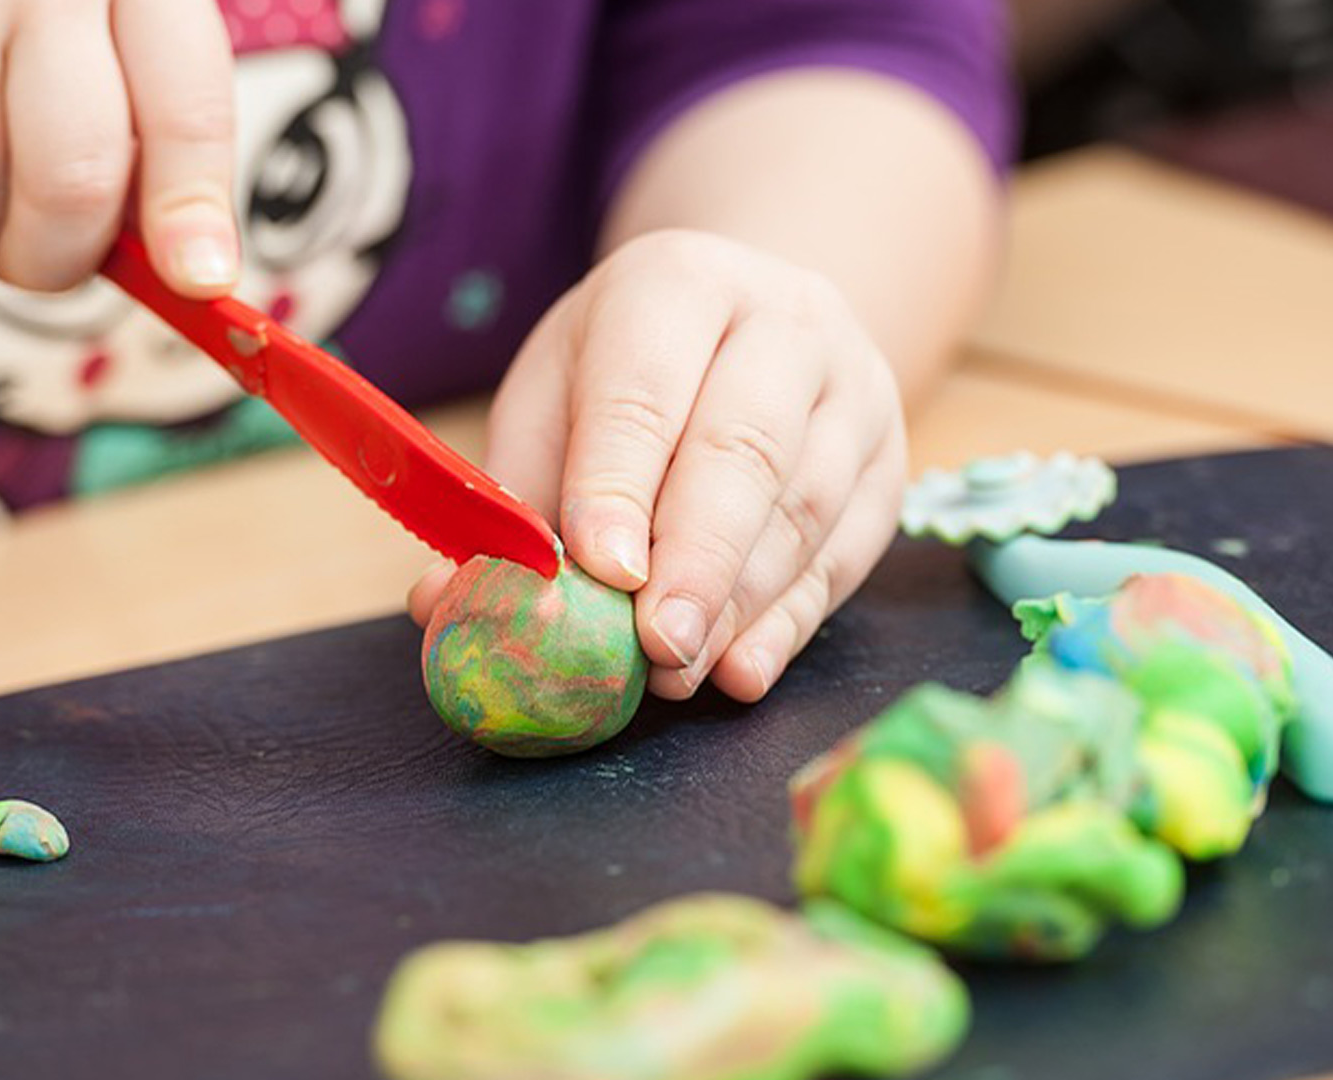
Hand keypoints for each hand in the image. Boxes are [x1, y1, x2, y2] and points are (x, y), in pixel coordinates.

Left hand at [411, 230, 907, 703]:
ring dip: (738, 605)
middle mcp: (784, 321)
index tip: (600, 569)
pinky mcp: (890, 463)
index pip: (646, 391)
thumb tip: (443, 602)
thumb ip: (510, 495)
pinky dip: (791, 623)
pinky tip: (742, 670)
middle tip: (652, 647)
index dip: (621, 484)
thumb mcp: (555, 396)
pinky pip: (846, 553)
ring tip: (678, 672)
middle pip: (744, 448)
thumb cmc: (630, 369)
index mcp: (677, 283)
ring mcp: (853, 389)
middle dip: (695, 560)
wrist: (755, 322)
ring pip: (804, 506)